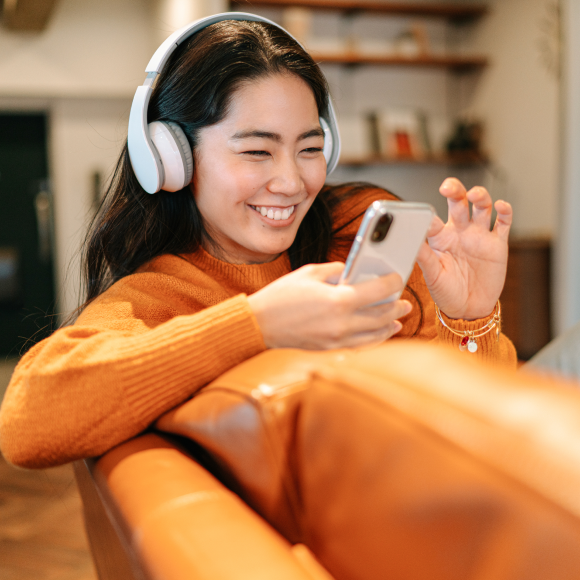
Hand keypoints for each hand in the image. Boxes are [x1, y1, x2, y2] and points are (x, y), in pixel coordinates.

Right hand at [247, 262, 411, 348]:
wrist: (261, 323)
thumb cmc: (281, 296)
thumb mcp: (310, 273)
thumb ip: (336, 270)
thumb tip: (353, 272)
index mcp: (338, 300)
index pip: (377, 291)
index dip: (392, 283)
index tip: (398, 278)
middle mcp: (342, 322)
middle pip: (381, 315)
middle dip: (397, 307)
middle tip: (404, 301)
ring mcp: (337, 339)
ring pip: (374, 334)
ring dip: (389, 325)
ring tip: (397, 318)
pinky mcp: (331, 348)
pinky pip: (361, 345)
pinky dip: (374, 339)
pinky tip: (380, 334)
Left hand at [416, 177, 511, 319]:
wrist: (469, 308)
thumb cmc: (446, 292)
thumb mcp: (432, 275)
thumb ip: (424, 255)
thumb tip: (409, 239)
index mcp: (440, 238)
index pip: (434, 219)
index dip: (430, 216)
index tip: (425, 219)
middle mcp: (459, 231)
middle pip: (458, 203)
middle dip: (455, 190)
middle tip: (448, 187)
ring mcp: (479, 235)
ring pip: (481, 207)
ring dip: (480, 196)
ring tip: (475, 194)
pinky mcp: (497, 244)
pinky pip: (503, 223)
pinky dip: (505, 211)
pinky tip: (501, 205)